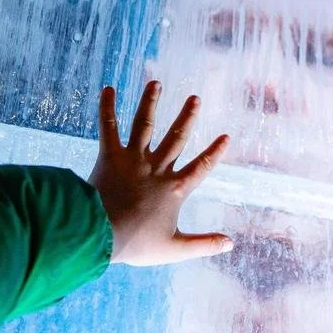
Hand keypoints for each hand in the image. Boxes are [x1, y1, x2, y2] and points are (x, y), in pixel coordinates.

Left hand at [90, 82, 231, 265]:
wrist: (101, 234)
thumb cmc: (136, 244)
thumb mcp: (174, 249)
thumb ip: (204, 244)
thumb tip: (231, 244)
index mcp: (174, 189)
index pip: (200, 167)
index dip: (214, 152)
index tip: (226, 136)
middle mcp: (157, 168)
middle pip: (176, 138)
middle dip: (187, 117)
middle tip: (195, 98)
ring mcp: (133, 159)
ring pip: (145, 125)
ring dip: (150, 103)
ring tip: (155, 83)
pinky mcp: (109, 157)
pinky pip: (108, 128)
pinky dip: (106, 108)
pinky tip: (107, 89)